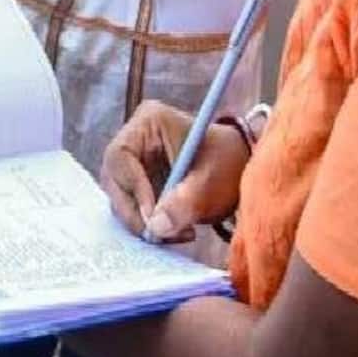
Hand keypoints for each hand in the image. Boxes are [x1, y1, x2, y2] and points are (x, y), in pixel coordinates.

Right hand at [99, 100, 250, 243]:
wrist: (242, 169)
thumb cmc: (229, 164)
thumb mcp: (210, 182)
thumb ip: (184, 203)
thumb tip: (155, 227)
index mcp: (149, 122)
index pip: (121, 157)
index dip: (133, 188)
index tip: (153, 216)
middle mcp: (135, 137)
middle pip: (115, 178)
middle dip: (135, 211)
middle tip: (160, 234)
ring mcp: (134, 159)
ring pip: (120, 196)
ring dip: (142, 220)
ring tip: (177, 232)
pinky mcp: (139, 180)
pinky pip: (131, 205)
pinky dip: (148, 222)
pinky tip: (174, 230)